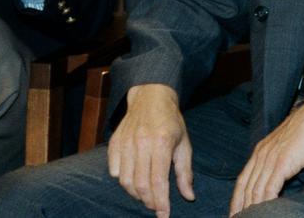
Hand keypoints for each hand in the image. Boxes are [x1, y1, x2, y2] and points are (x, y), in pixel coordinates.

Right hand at [107, 83, 193, 217]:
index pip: (159, 181)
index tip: (164, 215)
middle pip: (140, 184)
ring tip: (145, 196)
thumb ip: (185, 172)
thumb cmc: (171, 122)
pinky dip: (122, 181)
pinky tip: (133, 181)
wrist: (150, 96)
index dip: (161, 202)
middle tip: (156, 206)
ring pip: (125, 180)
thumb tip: (189, 197)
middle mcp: (142, 142)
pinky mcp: (114, 142)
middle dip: (148, 201)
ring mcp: (126, 142)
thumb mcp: (184, 144)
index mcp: (162, 142)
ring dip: (135, 194)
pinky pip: (114, 170)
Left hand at [229, 94, 303, 214]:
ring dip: (253, 208)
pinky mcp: (282, 163)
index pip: (242, 180)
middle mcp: (262, 154)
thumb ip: (279, 161)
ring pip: (256, 190)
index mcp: (261, 150)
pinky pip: (270, 188)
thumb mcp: (287, 146)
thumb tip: (278, 180)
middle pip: (246, 187)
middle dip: (241, 207)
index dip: (237, 199)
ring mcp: (271, 158)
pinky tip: (267, 212)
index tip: (235, 213)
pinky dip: (266, 202)